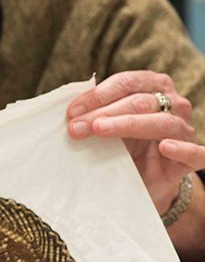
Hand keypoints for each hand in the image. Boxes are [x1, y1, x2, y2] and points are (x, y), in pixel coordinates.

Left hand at [67, 71, 204, 210]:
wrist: (144, 179)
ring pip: (160, 122)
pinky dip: (182, 148)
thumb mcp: (107, 126)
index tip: (71, 112)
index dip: (98, 95)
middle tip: (75, 128)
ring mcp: (184, 130)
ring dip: (127, 124)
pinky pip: (195, 152)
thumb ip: (94, 115)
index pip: (126, 82)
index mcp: (153, 86)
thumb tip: (69, 115)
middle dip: (103, 113)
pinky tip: (165, 147)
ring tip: (101, 130)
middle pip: (139, 102)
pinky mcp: (192, 158)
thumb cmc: (124, 145)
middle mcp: (174, 104)